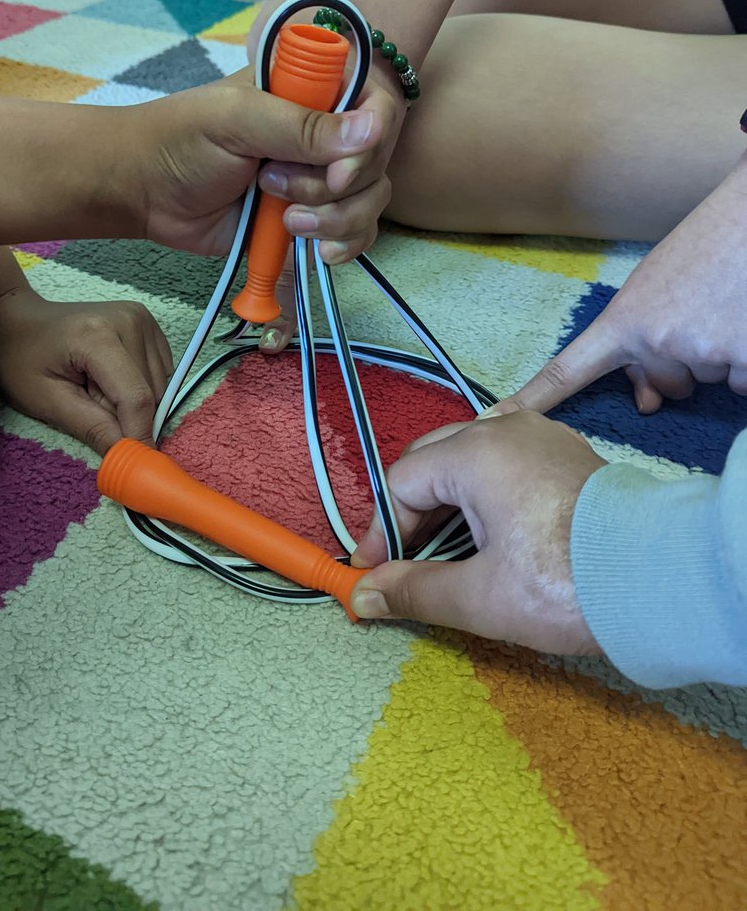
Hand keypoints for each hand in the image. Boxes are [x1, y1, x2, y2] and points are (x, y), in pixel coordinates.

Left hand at [0, 287, 171, 454]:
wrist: (17, 320)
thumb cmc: (21, 359)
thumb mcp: (46, 402)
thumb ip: (92, 429)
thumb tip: (130, 457)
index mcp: (98, 336)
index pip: (136, 397)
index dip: (139, 436)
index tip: (139, 468)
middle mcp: (130, 320)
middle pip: (152, 393)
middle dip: (129, 418)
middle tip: (90, 413)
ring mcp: (142, 319)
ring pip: (161, 386)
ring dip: (135, 404)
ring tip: (95, 392)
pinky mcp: (149, 325)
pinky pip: (160, 373)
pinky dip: (141, 389)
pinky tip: (110, 382)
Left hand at [127, 69, 398, 260]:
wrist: (144, 194)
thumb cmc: (180, 140)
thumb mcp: (237, 121)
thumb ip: (301, 126)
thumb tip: (371, 129)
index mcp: (311, 90)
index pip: (377, 105)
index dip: (369, 141)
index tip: (337, 170)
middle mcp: (325, 133)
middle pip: (377, 161)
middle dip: (337, 188)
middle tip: (278, 188)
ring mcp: (320, 178)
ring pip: (370, 202)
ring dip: (335, 220)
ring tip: (284, 222)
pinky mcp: (312, 219)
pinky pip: (355, 235)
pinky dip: (341, 246)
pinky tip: (312, 251)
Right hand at [350, 413, 605, 654]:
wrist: (660, 578)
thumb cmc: (567, 582)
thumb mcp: (479, 596)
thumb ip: (414, 591)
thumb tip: (364, 596)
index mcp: (473, 454)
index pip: (401, 484)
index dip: (380, 533)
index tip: (374, 575)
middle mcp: (503, 429)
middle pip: (430, 461)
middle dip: (410, 514)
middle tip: (405, 564)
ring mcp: (539, 436)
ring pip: (468, 459)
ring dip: (448, 504)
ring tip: (448, 556)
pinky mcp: (566, 455)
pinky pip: (505, 462)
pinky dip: (484, 494)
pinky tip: (492, 535)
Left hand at [493, 152, 746, 415]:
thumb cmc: (706, 244)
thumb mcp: (656, 289)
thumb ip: (639, 341)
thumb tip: (647, 404)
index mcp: (624, 320)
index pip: (568, 369)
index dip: (534, 400)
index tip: (499, 420)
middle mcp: (656, 341)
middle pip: (666, 387)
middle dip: (682, 360)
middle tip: (701, 313)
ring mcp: (700, 351)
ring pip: (707, 382)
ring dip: (718, 355)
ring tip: (724, 307)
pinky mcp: (744, 357)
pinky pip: (742, 384)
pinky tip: (744, 321)